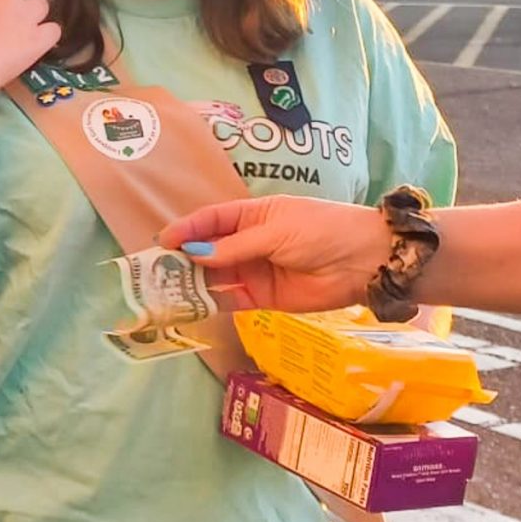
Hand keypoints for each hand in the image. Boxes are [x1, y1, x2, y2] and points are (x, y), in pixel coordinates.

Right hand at [158, 198, 393, 313]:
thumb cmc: (322, 230)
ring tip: (167, 289)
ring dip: (193, 282)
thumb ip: (235, 246)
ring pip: (215, 276)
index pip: (211, 220)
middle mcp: (249, 243)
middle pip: (208, 250)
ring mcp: (254, 270)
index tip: (164, 240)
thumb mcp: (276, 231)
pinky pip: (230, 299)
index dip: (187, 229)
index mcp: (253, 216)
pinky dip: (211, 302)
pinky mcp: (262, 298)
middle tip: (157, 269)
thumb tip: (195, 255)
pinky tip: (193, 305)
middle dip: (184, 258)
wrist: (363, 261)